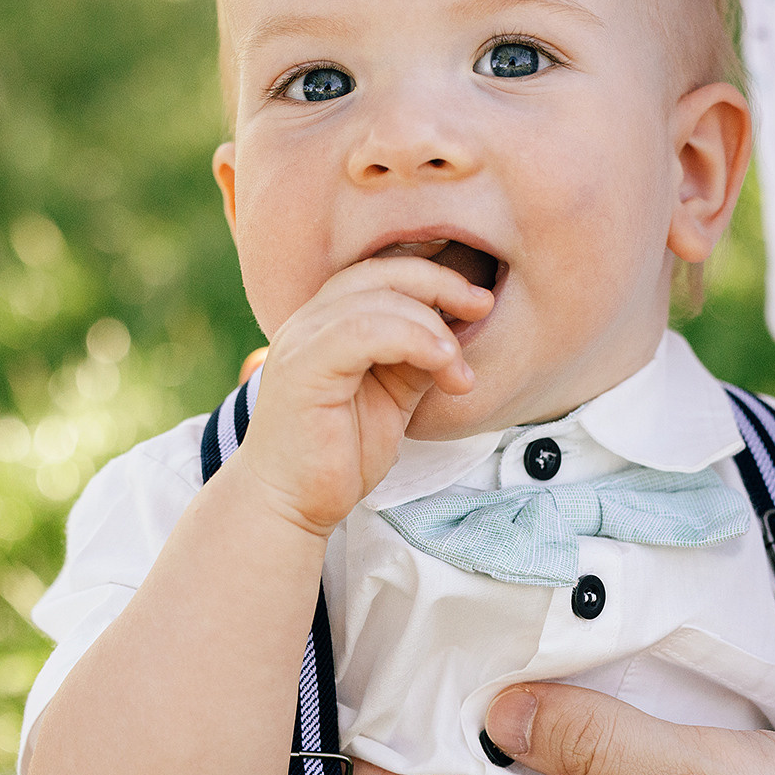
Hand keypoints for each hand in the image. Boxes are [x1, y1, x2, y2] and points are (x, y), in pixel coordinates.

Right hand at [231, 255, 492, 532]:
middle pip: (381, 273)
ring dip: (432, 326)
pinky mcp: (302, 369)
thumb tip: (458, 330)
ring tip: (458, 368)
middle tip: (482, 307)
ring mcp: (302, 342)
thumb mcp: (395, 394)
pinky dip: (411, 339)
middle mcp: (310, 321)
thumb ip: (417, 357)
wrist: (292, 503)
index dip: (433, 275)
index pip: (383, 271)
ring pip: (377, 300)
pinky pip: (362, 332)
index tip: (477, 300)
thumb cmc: (341, 452)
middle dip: (440, 284)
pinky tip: (441, 364)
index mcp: (329, 321)